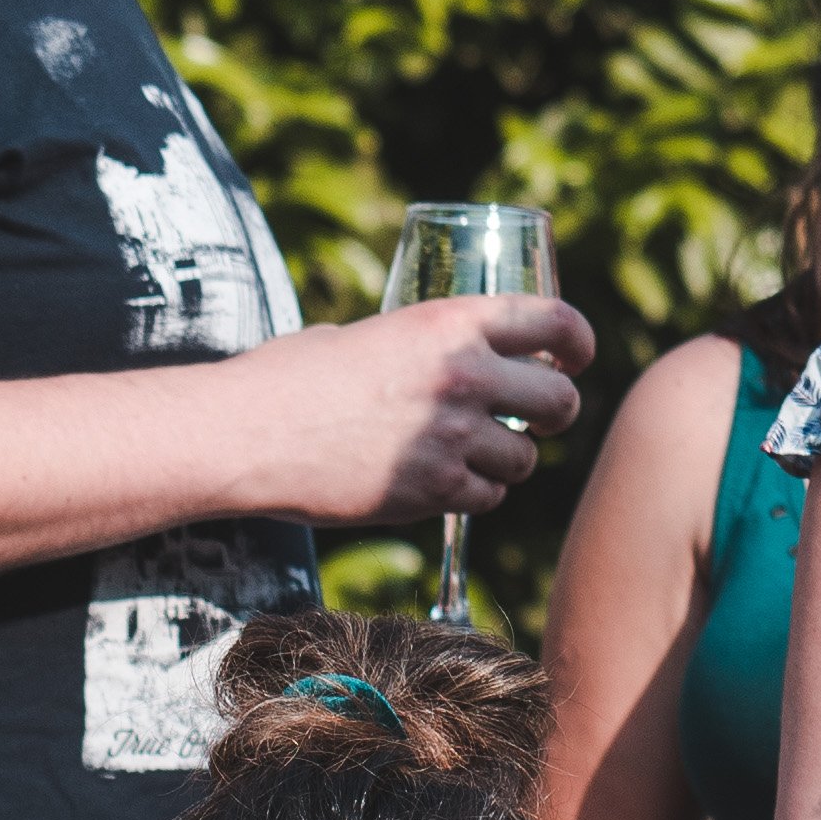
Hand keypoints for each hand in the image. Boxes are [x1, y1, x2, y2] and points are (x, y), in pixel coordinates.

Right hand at [226, 293, 591, 525]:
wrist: (243, 433)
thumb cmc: (284, 378)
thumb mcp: (358, 335)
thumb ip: (410, 346)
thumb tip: (429, 360)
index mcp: (448, 322)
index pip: (553, 322)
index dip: (577, 343)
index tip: (575, 359)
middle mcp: (462, 376)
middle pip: (558, 400)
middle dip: (556, 413)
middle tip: (540, 420)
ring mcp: (449, 437)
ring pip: (523, 459)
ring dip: (507, 461)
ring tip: (473, 458)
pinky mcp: (430, 490)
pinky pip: (485, 497)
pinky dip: (471, 494)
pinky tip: (443, 484)